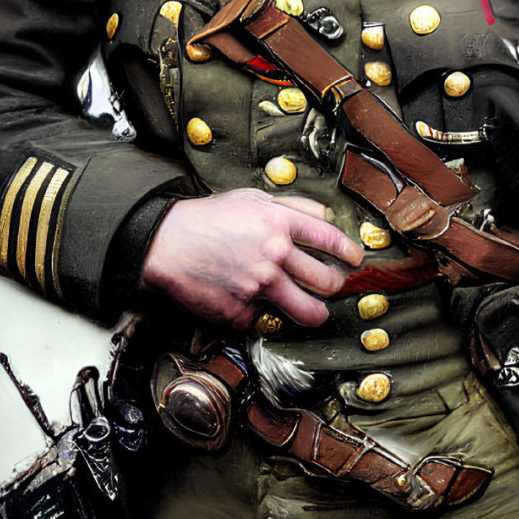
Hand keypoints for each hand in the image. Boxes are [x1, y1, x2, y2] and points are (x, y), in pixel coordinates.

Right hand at [141, 188, 363, 330]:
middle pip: (328, 281)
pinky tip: (249, 300)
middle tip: (329, 285)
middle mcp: (273, 255)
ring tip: (309, 307)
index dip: (349, 252)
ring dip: (314, 311)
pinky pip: (266, 320)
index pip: (331, 240)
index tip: (354, 259)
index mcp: (278, 223)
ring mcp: (258, 287)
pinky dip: (262, 314)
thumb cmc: (206, 219)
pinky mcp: (242, 313)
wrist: (164, 244)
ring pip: (309, 312)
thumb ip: (291, 207)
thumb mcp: (250, 199)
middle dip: (334, 285)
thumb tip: (326, 219)